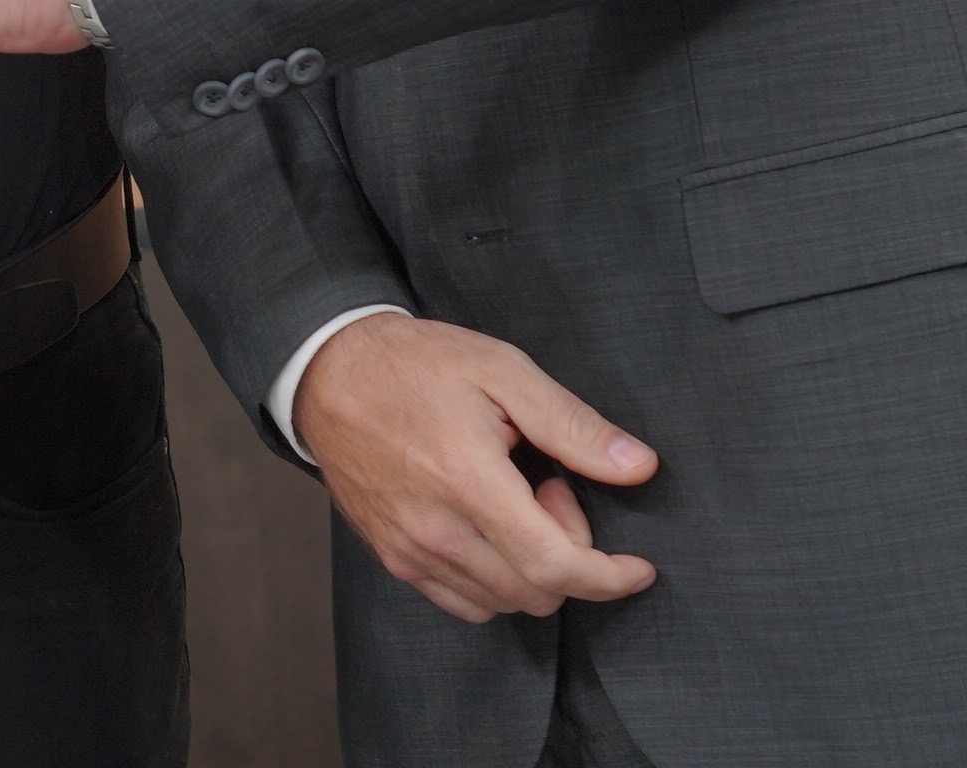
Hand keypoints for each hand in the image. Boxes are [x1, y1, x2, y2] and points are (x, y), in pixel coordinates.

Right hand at [292, 312, 660, 623]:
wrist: (328, 371)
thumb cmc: (416, 364)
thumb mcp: (502, 369)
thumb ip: (572, 424)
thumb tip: (639, 467)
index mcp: (468, 480)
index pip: (555, 567)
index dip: (609, 578)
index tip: (638, 569)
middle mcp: (435, 528)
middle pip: (536, 593)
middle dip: (569, 554)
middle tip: (550, 489)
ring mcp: (409, 549)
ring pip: (504, 603)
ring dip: (531, 567)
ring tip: (513, 503)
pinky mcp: (393, 557)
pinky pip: (464, 602)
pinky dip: (495, 583)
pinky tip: (487, 530)